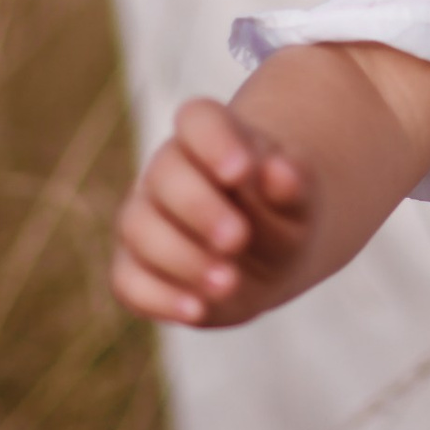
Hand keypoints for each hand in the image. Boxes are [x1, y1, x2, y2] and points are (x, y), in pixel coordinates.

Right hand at [111, 94, 313, 327]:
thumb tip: (280, 172)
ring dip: (181, 258)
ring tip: (228, 283)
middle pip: (164, 175)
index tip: (240, 171)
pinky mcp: (135, 267)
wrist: (267, 252)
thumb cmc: (282, 211)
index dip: (213, 141)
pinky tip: (196, 310)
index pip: (198, 119)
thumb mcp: (302, 197)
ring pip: (139, 228)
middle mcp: (169, 171)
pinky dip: (157, 297)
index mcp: (212, 136)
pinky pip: (127, 281)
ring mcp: (145, 218)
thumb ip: (294, 182)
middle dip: (199, 209)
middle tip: (238, 239)